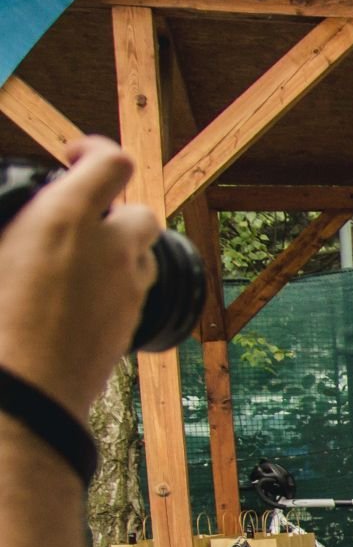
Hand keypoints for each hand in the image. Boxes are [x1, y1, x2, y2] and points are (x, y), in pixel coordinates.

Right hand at [0, 136, 159, 420]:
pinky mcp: (131, 324)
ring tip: (79, 261)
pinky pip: (136, 292)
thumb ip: (15, 229)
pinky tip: (80, 299)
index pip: (113, 163)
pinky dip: (117, 286)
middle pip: (143, 213)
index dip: (97, 151)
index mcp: (64, 219)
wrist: (21, 396)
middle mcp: (109, 249)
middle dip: (119, 210)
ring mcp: (127, 289)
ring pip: (143, 255)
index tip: (75, 156)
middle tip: (82, 219)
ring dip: (121, 250)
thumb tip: (16, 233)